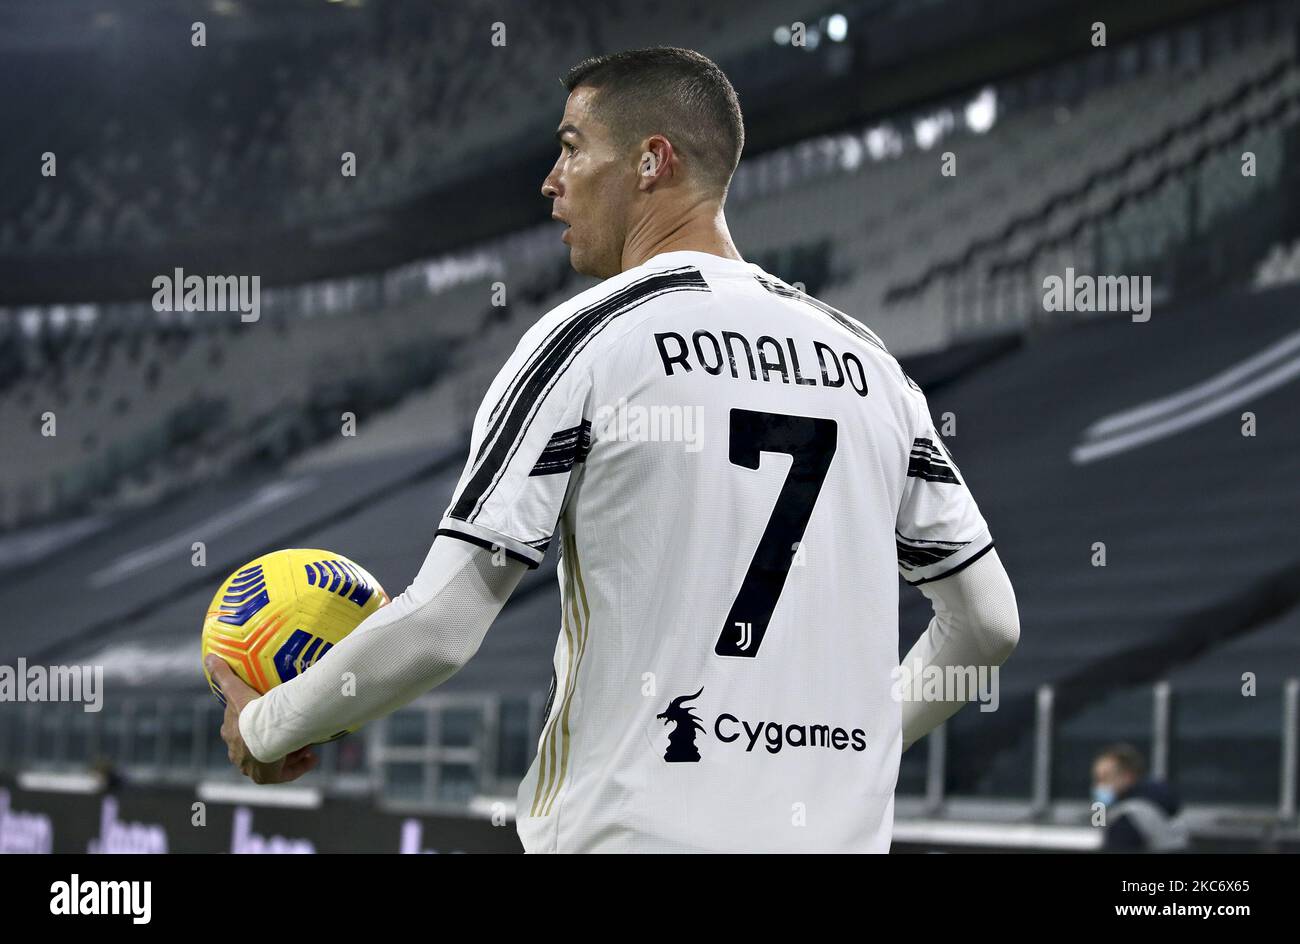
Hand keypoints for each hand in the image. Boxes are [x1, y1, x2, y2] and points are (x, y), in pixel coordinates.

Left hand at [205, 655, 319, 784]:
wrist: (262, 736)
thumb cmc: (249, 712)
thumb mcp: (236, 690)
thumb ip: (224, 675)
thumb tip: (209, 656)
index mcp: (231, 735)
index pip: (236, 731)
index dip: (249, 725)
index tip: (266, 718)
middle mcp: (238, 754)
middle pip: (254, 748)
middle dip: (269, 742)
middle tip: (288, 732)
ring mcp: (252, 767)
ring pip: (271, 760)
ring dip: (287, 753)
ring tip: (304, 743)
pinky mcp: (266, 776)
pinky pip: (285, 773)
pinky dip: (299, 765)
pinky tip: (313, 757)